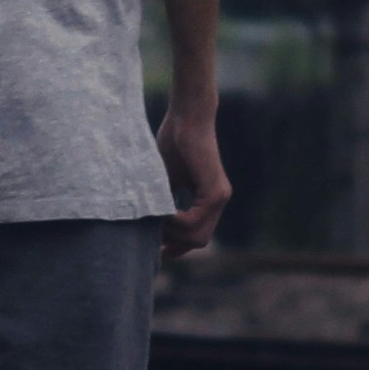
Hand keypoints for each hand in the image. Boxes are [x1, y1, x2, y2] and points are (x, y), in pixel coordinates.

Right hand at [157, 104, 230, 261]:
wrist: (186, 117)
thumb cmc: (173, 141)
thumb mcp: (165, 180)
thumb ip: (163, 202)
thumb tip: (149, 229)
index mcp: (209, 200)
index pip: (198, 235)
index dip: (178, 247)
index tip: (159, 252)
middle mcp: (218, 201)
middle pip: (199, 241)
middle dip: (175, 244)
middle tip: (154, 236)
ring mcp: (220, 198)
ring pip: (198, 237)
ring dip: (173, 233)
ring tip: (156, 218)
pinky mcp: (215, 192)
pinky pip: (194, 223)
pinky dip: (176, 223)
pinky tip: (163, 212)